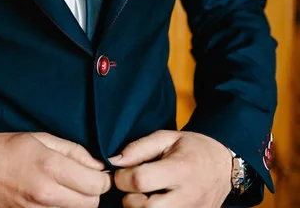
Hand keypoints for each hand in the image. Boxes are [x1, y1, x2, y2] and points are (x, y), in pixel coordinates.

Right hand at [0, 131, 112, 207]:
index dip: (102, 179)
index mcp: (50, 166)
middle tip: (82, 181)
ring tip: (64, 189)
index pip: (96, 184)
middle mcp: (45, 193)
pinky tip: (53, 198)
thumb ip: (74, 152)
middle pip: (90, 204)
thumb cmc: (9, 148)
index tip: (96, 173)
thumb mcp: (43, 138)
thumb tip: (98, 166)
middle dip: (91, 192)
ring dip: (76, 203)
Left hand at [111, 130, 232, 207]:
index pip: (140, 181)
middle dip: (130, 199)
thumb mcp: (166, 138)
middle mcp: (188, 196)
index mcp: (180, 169)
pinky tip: (155, 201)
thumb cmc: (193, 148)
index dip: (122, 177)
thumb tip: (114, 161)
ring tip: (144, 195)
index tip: (122, 172)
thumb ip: (138, 148)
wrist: (225, 165)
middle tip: (132, 187)